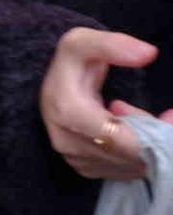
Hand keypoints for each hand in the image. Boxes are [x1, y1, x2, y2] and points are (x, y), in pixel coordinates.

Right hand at [40, 27, 161, 180]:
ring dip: (150, 148)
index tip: (168, 115)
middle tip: (166, 117)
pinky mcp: (85, 169)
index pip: (123, 139)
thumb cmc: (72, 63)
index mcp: (67, 111)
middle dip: (156, 139)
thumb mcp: (84, 42)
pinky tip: (134, 136)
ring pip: (132, 167)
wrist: (53, 85)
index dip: (152, 132)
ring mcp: (76, 159)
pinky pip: (125, 172)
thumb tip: (148, 53)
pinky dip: (140, 157)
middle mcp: (67, 142)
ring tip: (145, 121)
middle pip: (131, 156)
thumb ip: (113, 45)